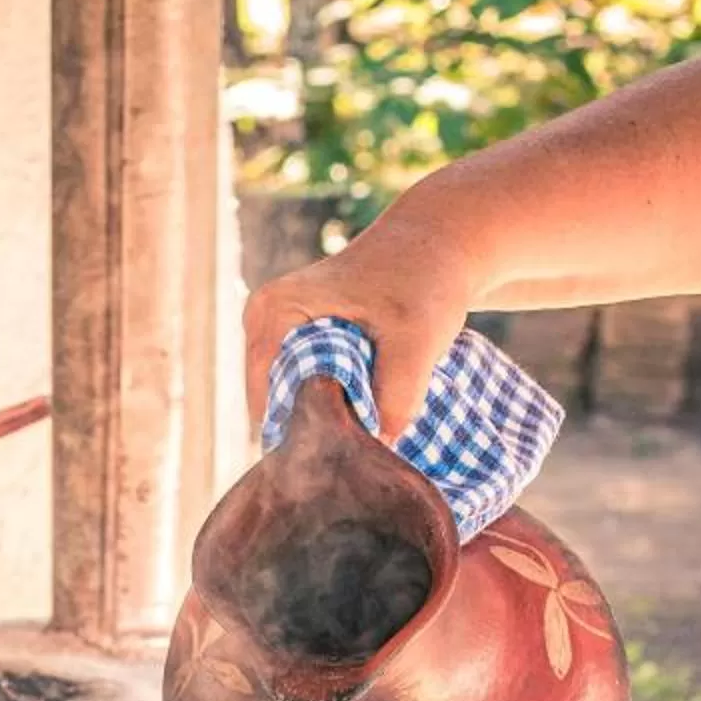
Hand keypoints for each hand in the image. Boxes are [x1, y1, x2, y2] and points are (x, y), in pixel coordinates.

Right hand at [241, 218, 482, 442]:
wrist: (439, 246)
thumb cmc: (424, 280)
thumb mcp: (417, 336)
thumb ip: (398, 393)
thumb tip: (379, 448)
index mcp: (273, 312)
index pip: (268, 398)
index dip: (303, 432)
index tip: (345, 455)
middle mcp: (262, 321)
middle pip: (275, 404)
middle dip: (314, 430)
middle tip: (360, 450)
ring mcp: (276, 332)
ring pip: (291, 401)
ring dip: (325, 421)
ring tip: (366, 428)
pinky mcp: (296, 342)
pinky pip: (303, 390)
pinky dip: (332, 406)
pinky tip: (364, 413)